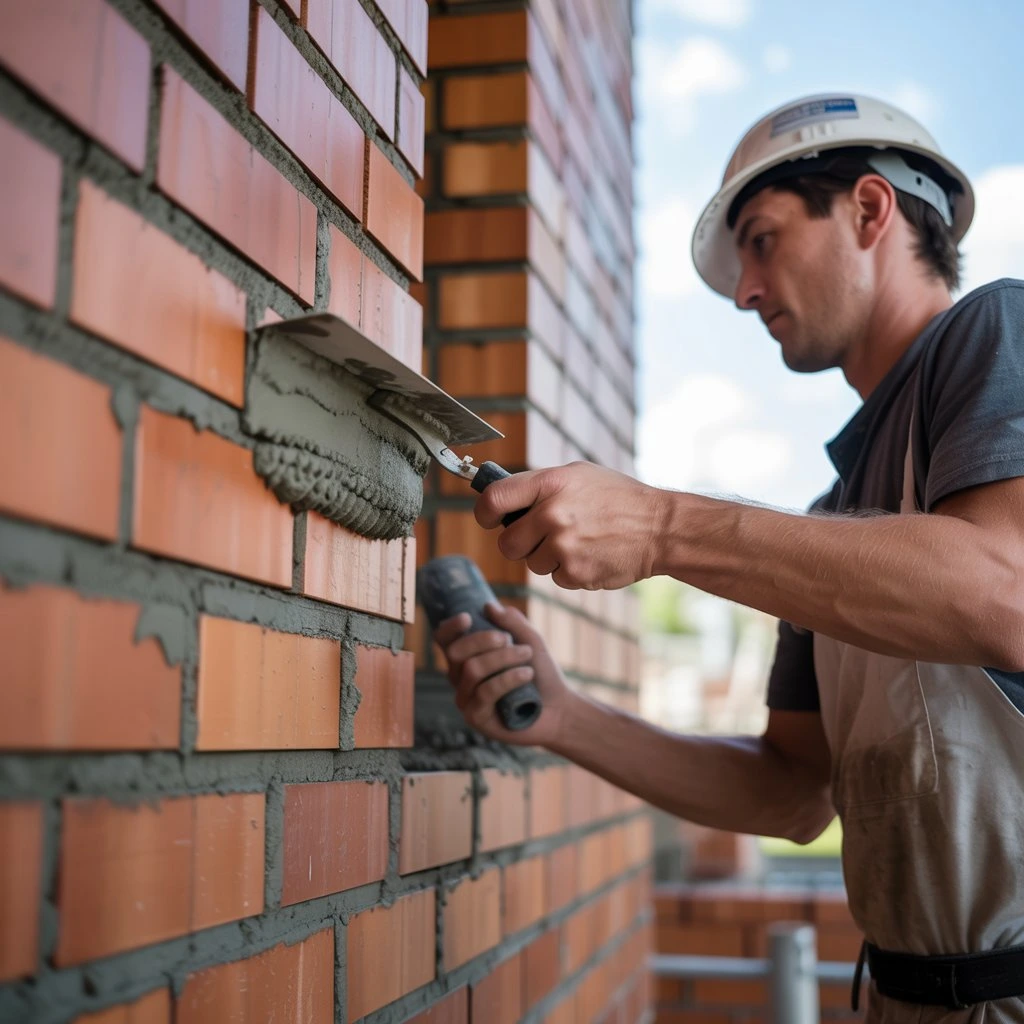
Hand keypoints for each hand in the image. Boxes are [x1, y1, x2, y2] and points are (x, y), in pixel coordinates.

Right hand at [434, 602, 573, 745]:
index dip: (450, 627)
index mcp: (467, 658)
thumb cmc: (542, 676)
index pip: (445, 641)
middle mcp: (461, 679)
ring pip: (472, 670)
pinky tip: (527, 675)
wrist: (560, 710)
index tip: (468, 617)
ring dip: (503, 658)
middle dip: (482, 640)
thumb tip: (488, 606)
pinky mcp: (476, 718)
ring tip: (527, 655)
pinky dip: (508, 678)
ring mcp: (466, 700)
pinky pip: (485, 692)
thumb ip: (512, 623)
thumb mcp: (531, 642)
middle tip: (509, 639)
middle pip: (456, 652)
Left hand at [474, 462, 667, 589]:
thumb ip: (540, 487)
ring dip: (548, 558)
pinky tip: (591, 555)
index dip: (484, 513)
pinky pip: (555, 578)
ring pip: (532, 563)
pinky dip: (569, 572)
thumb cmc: (617, 498)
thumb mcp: (578, 475)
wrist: (659, 528)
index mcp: (550, 483)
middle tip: (539, 537)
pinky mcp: (575, 573)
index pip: (494, 499)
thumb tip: (501, 501)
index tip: (489, 519)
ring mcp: (563, 546)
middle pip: (506, 543)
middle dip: (519, 544)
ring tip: (578, 542)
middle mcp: (552, 514)